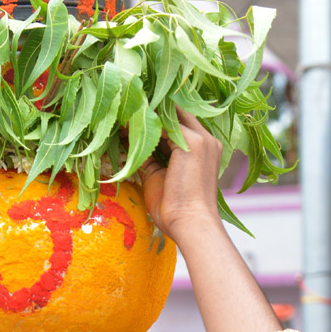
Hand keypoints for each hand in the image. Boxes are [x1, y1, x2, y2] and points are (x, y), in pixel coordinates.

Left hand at [137, 109, 223, 242]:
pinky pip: (166, 124)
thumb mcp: (158, 177)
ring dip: (147, 113)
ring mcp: (202, 139)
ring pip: (172, 115)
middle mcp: (207, 139)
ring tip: (123, 113)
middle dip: (152, 110)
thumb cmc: (174, 209)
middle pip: (178, 114)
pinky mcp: (193, 143)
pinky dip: (146, 122)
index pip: (180, 124)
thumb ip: (150, 159)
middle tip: (127, 108)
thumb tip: (133, 146)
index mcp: (203, 148)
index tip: (133, 118)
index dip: (156, 119)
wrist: (190, 223)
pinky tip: (127, 123)